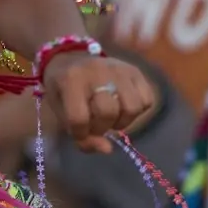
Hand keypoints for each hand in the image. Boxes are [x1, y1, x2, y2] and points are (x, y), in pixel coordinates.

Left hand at [42, 52, 156, 152]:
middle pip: (107, 112)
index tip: (79, 132)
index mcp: (70, 80)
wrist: (71, 58)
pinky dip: (138, 110)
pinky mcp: (135, 70)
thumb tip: (108, 149)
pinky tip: (123, 106)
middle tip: (96, 123)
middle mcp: (96, 71)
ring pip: (133, 107)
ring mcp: (119, 68)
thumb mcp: (60, 110)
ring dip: (122, 120)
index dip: (80, 134)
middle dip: (101, 127)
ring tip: (112, 116)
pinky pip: (147, 100)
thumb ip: (79, 135)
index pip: (79, 118)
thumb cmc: (63, 89)